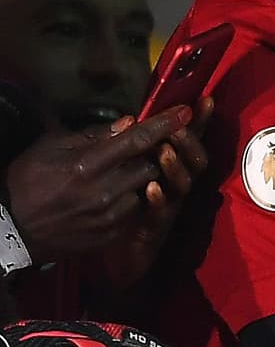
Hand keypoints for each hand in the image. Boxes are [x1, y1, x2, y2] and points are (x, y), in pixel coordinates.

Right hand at [4, 108, 191, 260]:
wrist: (11, 229)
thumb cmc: (27, 182)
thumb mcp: (49, 148)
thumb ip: (91, 135)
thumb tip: (128, 123)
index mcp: (87, 165)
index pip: (136, 140)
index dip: (163, 124)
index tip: (186, 111)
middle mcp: (104, 191)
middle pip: (149, 166)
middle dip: (147, 157)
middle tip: (132, 153)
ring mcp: (111, 216)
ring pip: (146, 190)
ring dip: (138, 181)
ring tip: (115, 178)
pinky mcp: (113, 234)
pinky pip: (135, 212)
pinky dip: (129, 202)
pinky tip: (109, 199)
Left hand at [100, 97, 212, 288]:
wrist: (109, 250)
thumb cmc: (109, 203)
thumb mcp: (107, 166)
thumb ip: (118, 144)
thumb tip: (129, 119)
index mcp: (165, 165)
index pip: (185, 138)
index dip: (198, 121)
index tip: (205, 100)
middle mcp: (173, 183)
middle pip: (196, 160)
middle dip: (189, 142)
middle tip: (176, 129)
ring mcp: (168, 205)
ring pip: (183, 184)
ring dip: (175, 166)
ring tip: (163, 152)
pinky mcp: (155, 227)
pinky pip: (161, 213)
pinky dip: (158, 199)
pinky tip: (151, 188)